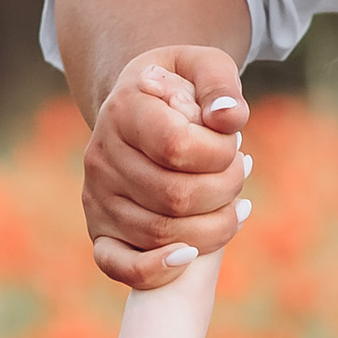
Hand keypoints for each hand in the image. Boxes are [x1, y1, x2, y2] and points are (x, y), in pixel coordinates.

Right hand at [81, 45, 250, 288]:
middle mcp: (100, 156)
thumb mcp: (202, 67)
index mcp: (123, 109)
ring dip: (213, 228)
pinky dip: (157, 270)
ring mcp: (96, 197)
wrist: (140, 110)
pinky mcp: (98, 230)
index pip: (178, 147)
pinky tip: (190, 256)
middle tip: (240, 173)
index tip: (234, 144)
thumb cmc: (180, 88)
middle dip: (225, 191)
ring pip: (162, 235)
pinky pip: (119, 266)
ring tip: (233, 204)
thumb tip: (229, 120)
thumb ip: (220, 84)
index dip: (220, 155)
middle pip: (175, 197)